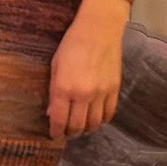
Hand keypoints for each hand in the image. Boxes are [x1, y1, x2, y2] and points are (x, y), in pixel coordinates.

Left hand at [48, 0, 131, 138]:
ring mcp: (101, 93)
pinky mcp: (115, 90)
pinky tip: (96, 119)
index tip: (54, 135)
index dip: (56, 131)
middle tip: (66, 133)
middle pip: (77, 125)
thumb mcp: (55, 66)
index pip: (59, 119)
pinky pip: (109, 114)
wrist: (99, 30)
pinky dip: (102, 120)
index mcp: (64, 88)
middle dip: (70, 133)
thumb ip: (53, 91)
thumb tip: (51, 113)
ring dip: (86, 129)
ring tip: (81, 127)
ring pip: (94, 123)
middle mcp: (83, 95)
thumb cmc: (71, 44)